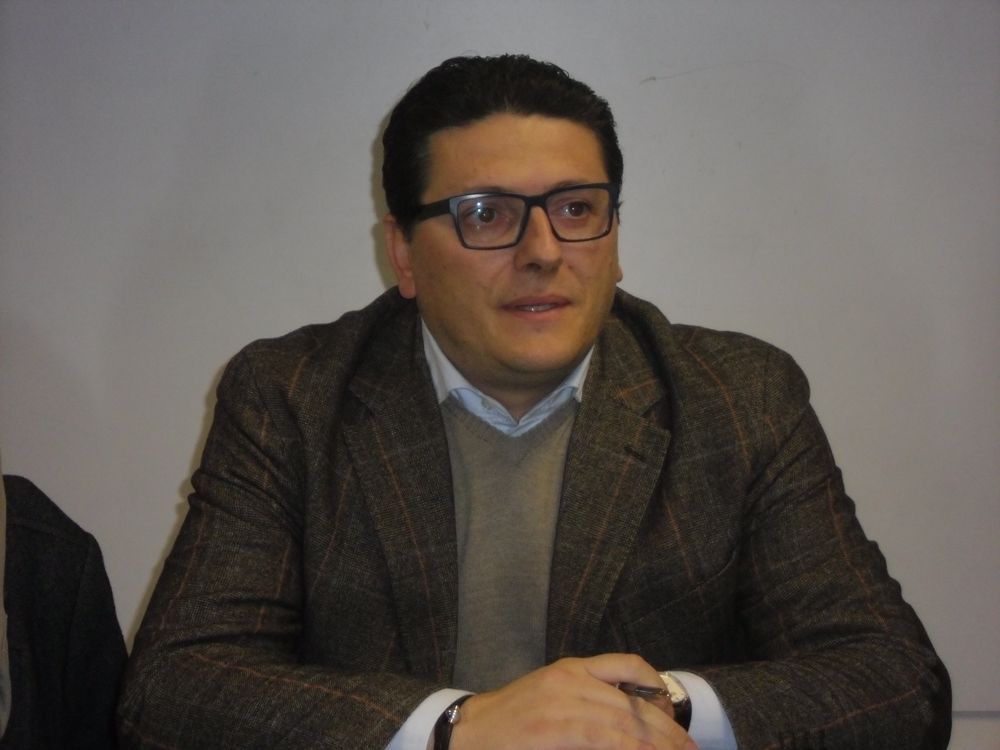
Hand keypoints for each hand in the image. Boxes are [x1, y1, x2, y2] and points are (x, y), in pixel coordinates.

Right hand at [449, 653, 697, 749]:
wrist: (468, 732)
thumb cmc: (510, 722)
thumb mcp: (551, 696)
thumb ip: (587, 699)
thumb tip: (631, 717)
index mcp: (572, 667)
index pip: (628, 666)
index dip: (659, 691)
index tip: (677, 718)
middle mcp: (572, 678)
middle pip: (634, 702)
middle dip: (668, 730)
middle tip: (691, 748)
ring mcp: (564, 702)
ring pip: (626, 721)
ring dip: (658, 743)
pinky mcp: (557, 727)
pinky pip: (606, 738)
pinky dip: (632, 747)